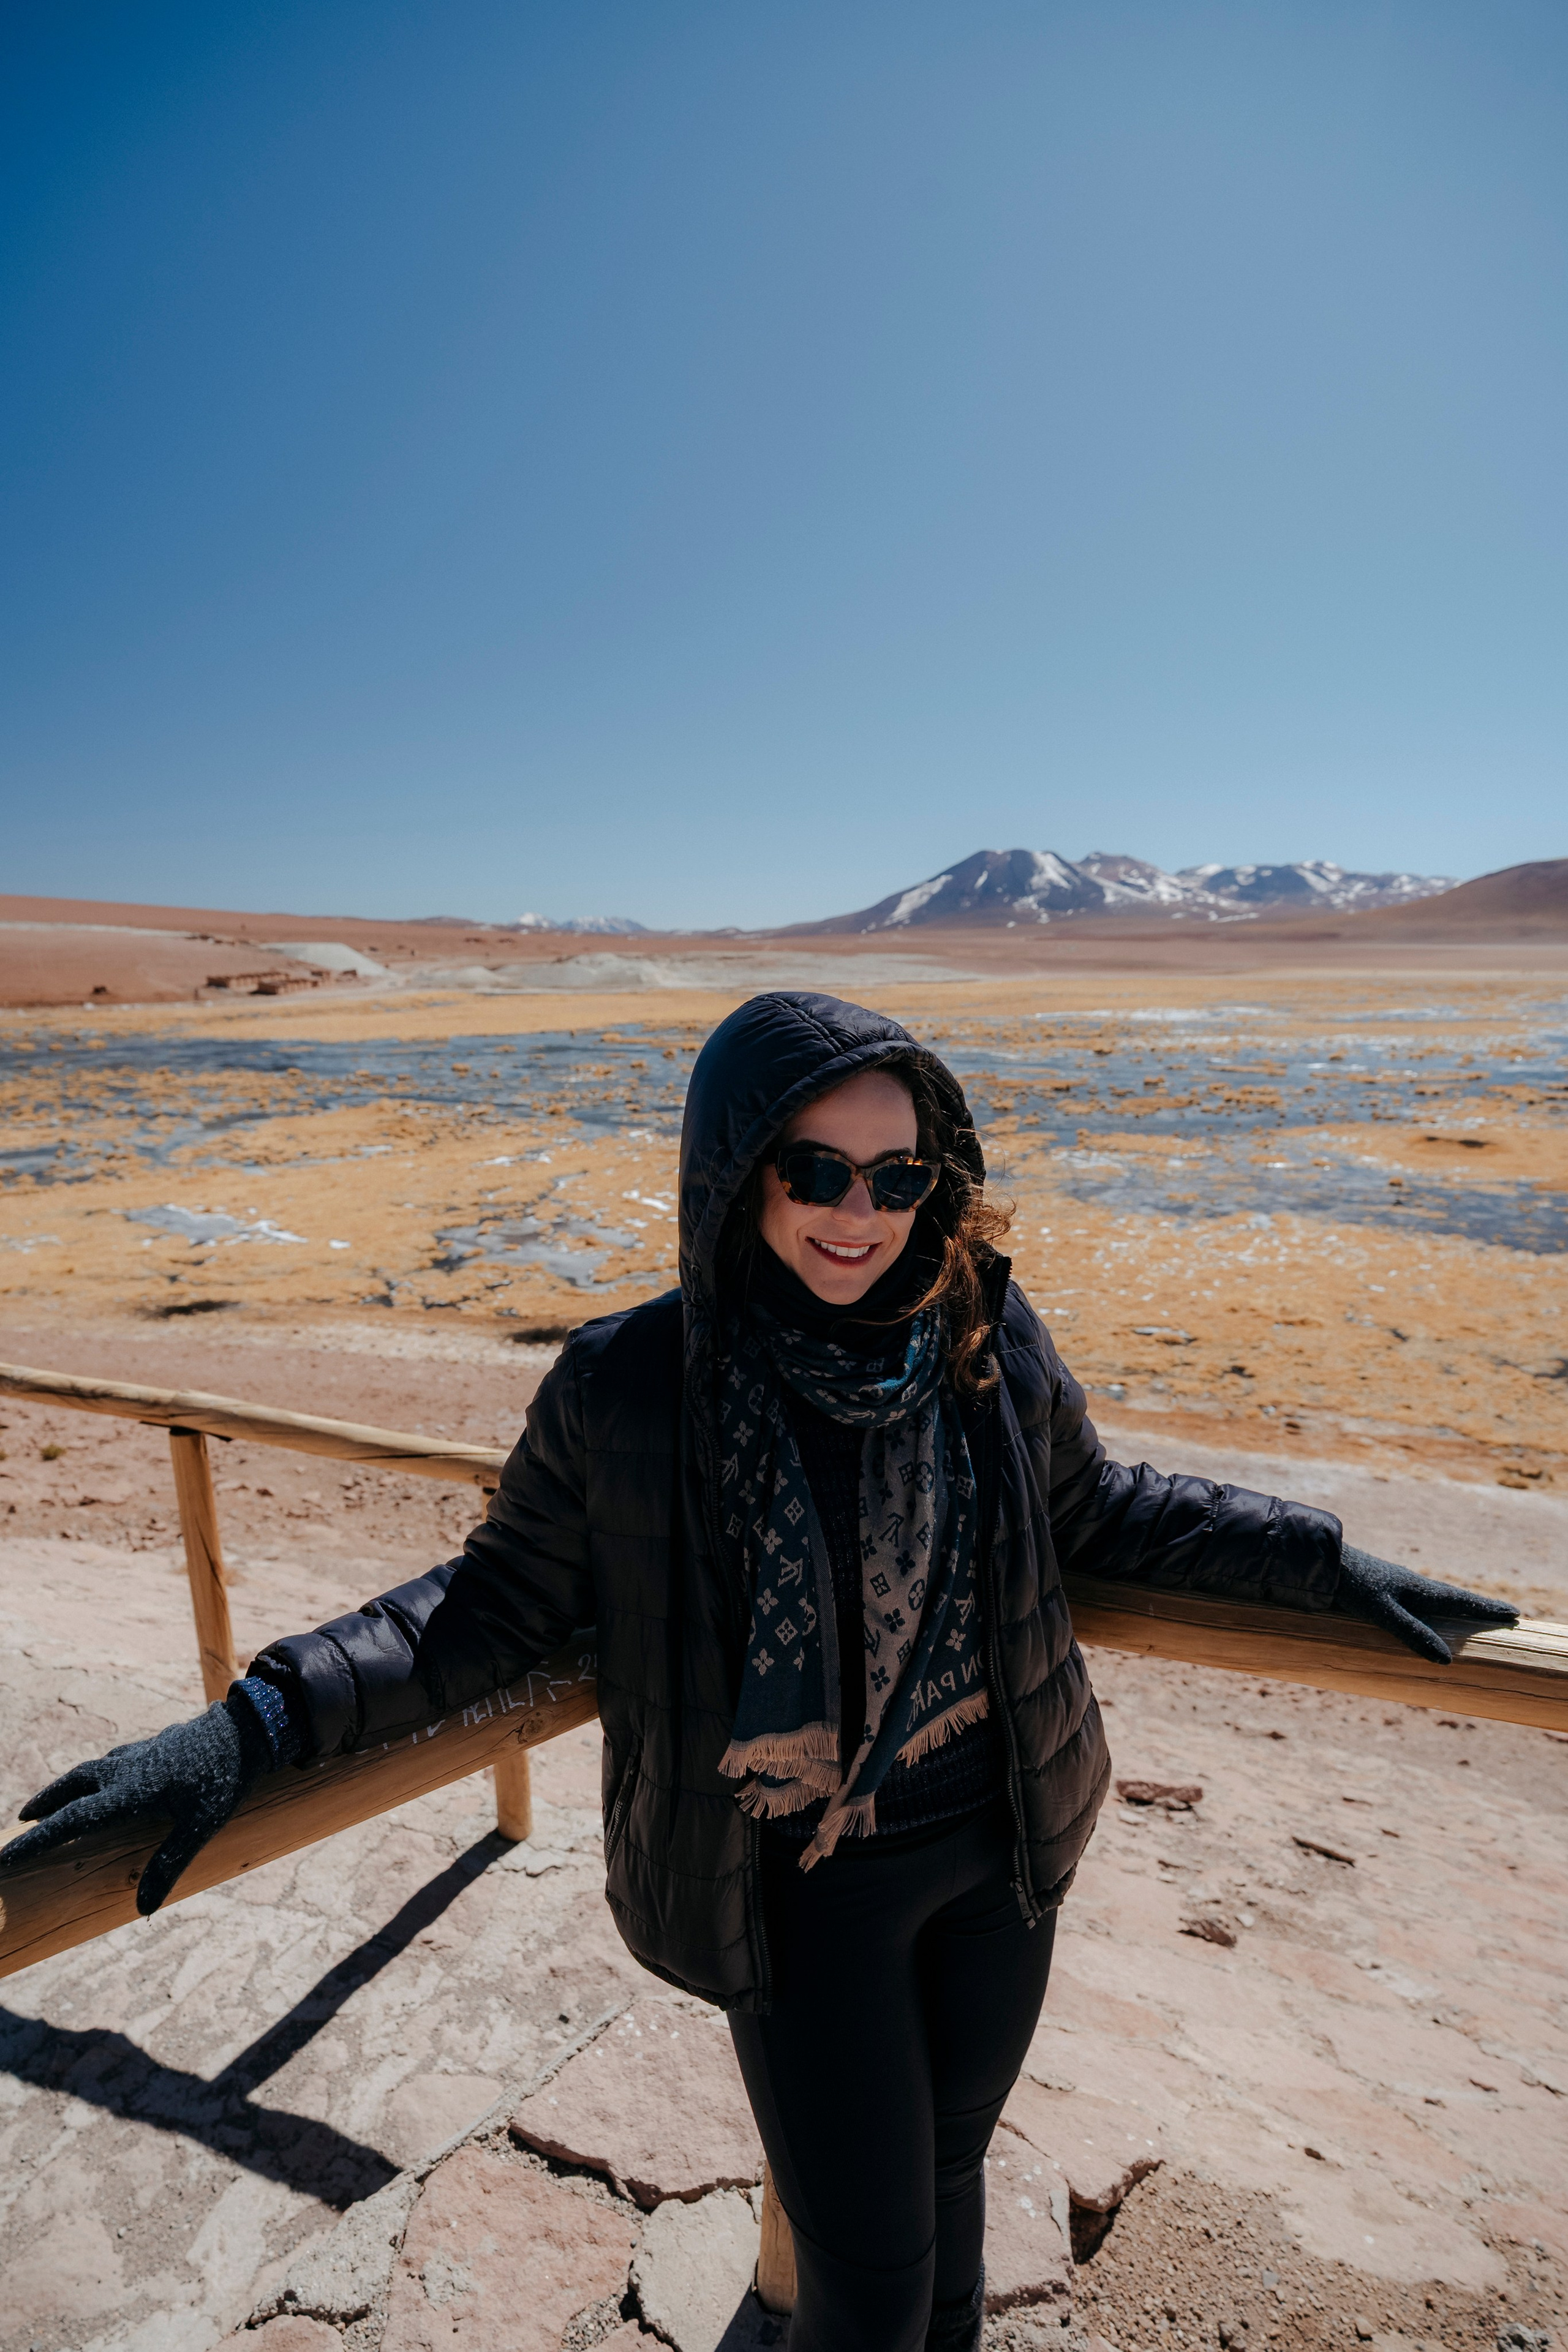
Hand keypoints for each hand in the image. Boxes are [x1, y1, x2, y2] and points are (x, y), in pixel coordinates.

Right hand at [0, 1698, 266, 1914]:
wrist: (247, 1728)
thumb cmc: (225, 1778)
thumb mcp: (200, 1827)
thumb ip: (168, 1865)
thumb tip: (141, 1910)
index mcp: (129, 1792)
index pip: (70, 1820)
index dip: (36, 1841)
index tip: (6, 1856)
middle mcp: (125, 1770)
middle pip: (70, 1788)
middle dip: (43, 1807)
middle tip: (20, 1824)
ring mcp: (137, 1754)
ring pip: (87, 1771)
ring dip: (64, 1788)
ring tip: (48, 1803)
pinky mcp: (151, 1746)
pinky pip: (110, 1761)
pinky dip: (92, 1774)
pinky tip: (99, 1780)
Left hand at [1337, 1543, 1518, 1663]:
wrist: (1324, 1562)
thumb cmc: (1353, 1586)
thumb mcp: (1383, 1613)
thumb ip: (1413, 1633)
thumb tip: (1447, 1659)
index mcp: (1420, 1589)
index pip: (1463, 1601)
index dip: (1488, 1609)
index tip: (1515, 1613)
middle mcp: (1415, 1585)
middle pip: (1456, 1597)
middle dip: (1481, 1607)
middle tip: (1507, 1613)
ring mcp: (1401, 1584)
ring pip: (1440, 1597)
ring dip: (1461, 1605)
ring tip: (1477, 1612)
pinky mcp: (1386, 1587)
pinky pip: (1423, 1599)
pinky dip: (1439, 1605)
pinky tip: (1431, 1609)